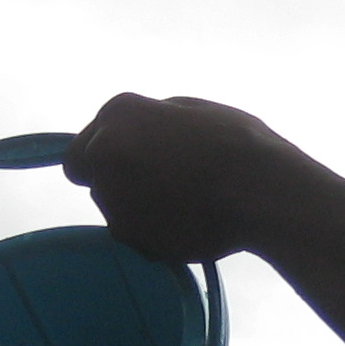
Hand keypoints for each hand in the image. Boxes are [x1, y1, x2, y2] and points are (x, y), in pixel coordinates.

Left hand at [65, 94, 310, 264]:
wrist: (259, 192)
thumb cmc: (236, 142)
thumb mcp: (191, 110)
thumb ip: (152, 122)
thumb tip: (138, 136)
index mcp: (117, 112)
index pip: (86, 142)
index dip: (110, 152)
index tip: (136, 160)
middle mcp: (102, 152)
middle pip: (90, 174)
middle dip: (114, 178)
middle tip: (156, 183)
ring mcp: (110, 197)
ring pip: (111, 206)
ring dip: (134, 206)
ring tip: (182, 203)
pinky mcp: (128, 235)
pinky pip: (132, 234)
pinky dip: (150, 231)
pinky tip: (185, 222)